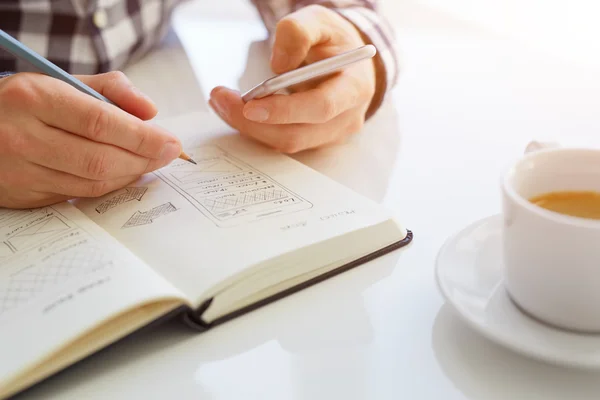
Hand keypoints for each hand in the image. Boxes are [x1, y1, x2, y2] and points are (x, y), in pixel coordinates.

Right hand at [0, 71, 181, 208]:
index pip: (101, 122)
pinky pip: (77, 195)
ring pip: (91, 183)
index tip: (172, 142)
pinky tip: (122, 174)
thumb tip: (150, 111)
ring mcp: (20, 171)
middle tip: (168, 155)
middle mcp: (22, 136)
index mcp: (34, 97)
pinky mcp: (23, 196)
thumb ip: (110, 89)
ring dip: (129, 175)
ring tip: (149, 163)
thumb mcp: (60, 82)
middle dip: (143, 160)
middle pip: (100, 159)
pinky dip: (107, 187)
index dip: (142, 136)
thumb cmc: (26, 103)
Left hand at [209, 5, 375, 152]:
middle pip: (297, 134)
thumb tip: (278, 66)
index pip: (321, 108)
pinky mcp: (314, 141)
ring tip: (221, 102)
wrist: (347, 61)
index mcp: (354, 88)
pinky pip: (281, 141)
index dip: (285, 111)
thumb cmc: (334, 41)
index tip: (250, 105)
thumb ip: (298, 33)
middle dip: (253, 122)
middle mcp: (346, 118)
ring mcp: (331, 135)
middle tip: (220, 99)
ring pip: (285, 142)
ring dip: (249, 127)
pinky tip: (236, 111)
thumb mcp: (318, 21)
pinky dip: (255, 129)